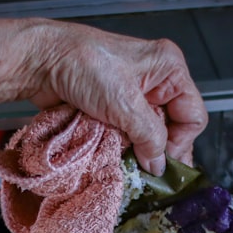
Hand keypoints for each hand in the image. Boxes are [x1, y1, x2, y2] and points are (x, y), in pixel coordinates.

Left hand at [26, 22, 207, 174]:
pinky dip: (120, 147)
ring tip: (127, 164)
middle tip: (145, 171)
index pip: (193, 115)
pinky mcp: (111, 107)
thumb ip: (149, 136)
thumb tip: (159, 165)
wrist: (40, 62)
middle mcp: (154, 80)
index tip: (162, 164)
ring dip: (137, 151)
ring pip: (147, 135)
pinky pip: (126, 135)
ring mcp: (132, 95)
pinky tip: (113, 155)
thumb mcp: (124, 103)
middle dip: (157, 149)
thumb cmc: (81, 63)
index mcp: (168, 68)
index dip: (181, 142)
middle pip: (171, 127)